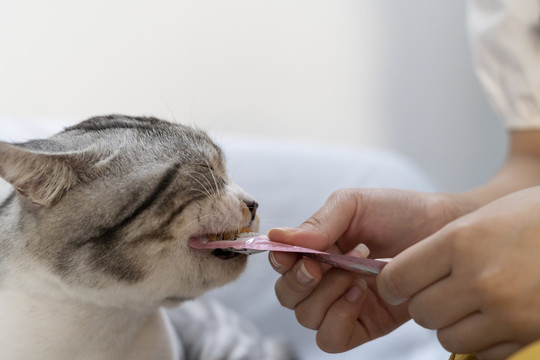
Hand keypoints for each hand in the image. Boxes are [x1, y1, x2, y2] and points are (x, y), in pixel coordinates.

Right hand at [269, 188, 467, 352]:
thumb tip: (275, 237)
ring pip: (307, 319)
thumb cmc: (400, 212)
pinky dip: (338, 319)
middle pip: (288, 296)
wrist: (443, 228)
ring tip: (355, 272)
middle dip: (301, 281)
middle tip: (324, 263)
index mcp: (317, 247)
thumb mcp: (354, 205)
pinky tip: (361, 294)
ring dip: (325, 297)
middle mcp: (325, 277)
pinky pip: (331, 339)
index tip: (299, 253)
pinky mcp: (365, 325)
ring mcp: (343, 303)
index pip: (281, 264)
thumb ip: (317, 223)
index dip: (282, 261)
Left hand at [377, 186, 539, 359]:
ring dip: (453, 324)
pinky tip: (498, 317)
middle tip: (441, 291)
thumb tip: (399, 278)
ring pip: (447, 337)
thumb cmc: (530, 218)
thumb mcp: (479, 221)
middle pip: (420, 312)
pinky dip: (485, 340)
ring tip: (472, 304)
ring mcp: (508, 311)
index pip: (397, 279)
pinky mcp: (530, 335)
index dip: (392, 285)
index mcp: (461, 241)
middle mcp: (481, 278)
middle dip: (424, 304)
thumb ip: (439, 249)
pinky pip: (484, 353)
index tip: (397, 285)